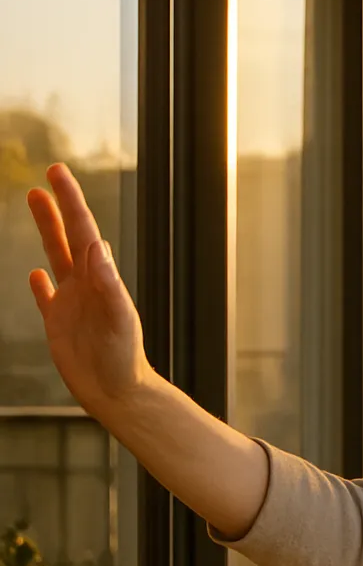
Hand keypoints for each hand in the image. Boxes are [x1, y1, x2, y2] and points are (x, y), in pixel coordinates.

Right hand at [27, 163, 152, 413]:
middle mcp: (86, 285)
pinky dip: (40, 283)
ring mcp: (72, 302)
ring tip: (35, 202)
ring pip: (56, 256)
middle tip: (48, 175)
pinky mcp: (60, 324)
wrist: (119, 392)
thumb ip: (108, 283)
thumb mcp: (117, 318)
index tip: (57, 173)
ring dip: (47, 230)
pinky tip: (35, 273)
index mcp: (100, 278)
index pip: (83, 230)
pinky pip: (47, 297)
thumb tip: (98, 244)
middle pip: (68, 236)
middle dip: (59, 205)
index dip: (70, 201)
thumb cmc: (124, 359)